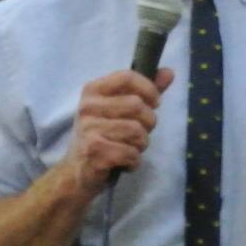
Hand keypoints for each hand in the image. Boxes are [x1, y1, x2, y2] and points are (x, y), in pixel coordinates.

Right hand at [63, 67, 174, 192]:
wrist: (76, 172)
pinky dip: (134, 161)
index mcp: (93, 90)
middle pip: (136, 105)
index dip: (148, 88)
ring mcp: (89, 129)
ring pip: (136, 131)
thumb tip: (169, 72)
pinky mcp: (94, 151)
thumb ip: (144, 92)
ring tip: (130, 148)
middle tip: (139, 133)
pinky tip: (125, 162)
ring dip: (141, 144)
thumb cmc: (102, 136)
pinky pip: (131, 153)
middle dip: (148, 123)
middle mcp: (88, 107)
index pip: (127, 77)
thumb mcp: (119, 110)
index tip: (155, 103)